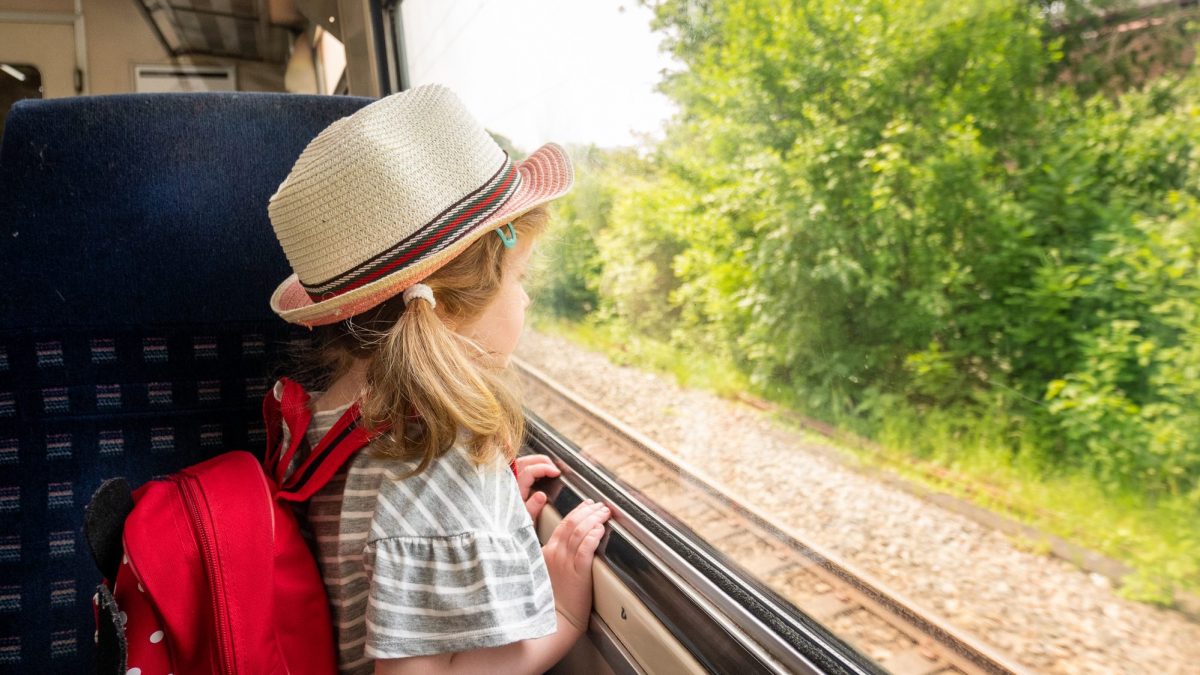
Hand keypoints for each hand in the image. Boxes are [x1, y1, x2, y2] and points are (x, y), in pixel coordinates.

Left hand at [516, 453, 560, 522]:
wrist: (501, 530)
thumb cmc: (513, 525)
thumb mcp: (525, 520)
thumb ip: (533, 508)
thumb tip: (541, 495)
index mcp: (515, 490)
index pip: (530, 471)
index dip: (545, 469)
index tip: (556, 473)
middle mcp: (510, 482)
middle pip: (525, 461)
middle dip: (542, 460)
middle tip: (554, 467)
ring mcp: (509, 481)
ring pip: (521, 462)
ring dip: (535, 461)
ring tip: (548, 467)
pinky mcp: (509, 483)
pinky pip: (518, 468)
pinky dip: (529, 465)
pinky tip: (538, 472)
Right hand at [542, 499, 609, 634]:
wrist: (554, 621)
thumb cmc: (552, 600)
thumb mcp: (544, 573)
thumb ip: (553, 556)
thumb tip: (569, 543)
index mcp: (545, 552)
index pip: (561, 525)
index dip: (576, 511)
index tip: (586, 504)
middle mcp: (554, 554)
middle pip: (572, 524)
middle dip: (588, 511)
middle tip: (600, 506)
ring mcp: (565, 562)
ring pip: (580, 532)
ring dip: (594, 519)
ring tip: (605, 513)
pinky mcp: (577, 572)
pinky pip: (586, 548)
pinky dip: (593, 535)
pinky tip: (601, 529)